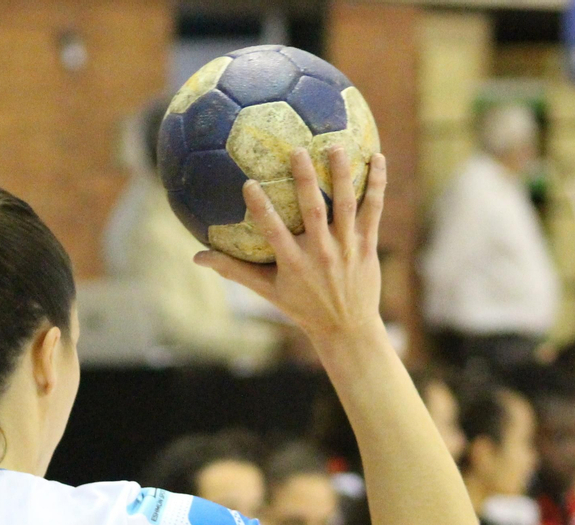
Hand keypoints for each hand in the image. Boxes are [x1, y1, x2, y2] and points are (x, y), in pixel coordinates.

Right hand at [195, 146, 385, 352]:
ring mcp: (347, 248)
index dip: (260, 207)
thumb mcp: (267, 291)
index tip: (248, 183)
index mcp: (294, 263)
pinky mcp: (368, 245)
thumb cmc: (302, 307)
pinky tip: (377, 158)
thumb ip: (235, 270)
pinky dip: (376, 184)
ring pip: (346, 205)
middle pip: (313, 210)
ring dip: (342, 174)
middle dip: (305, 179)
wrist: (347, 328)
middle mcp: (321, 253)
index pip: (273, 231)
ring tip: (335, 146)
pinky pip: (373, 210)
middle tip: (297, 150)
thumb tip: (197, 257)